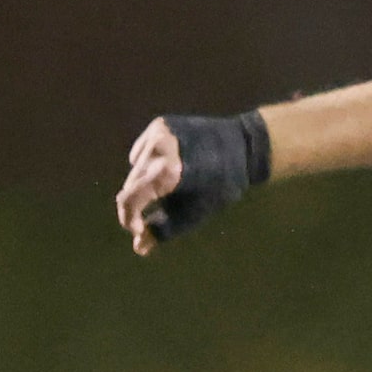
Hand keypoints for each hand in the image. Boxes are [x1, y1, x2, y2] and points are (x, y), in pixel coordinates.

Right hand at [117, 111, 269, 254]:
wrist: (242, 146)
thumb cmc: (221, 186)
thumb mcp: (195, 212)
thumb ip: (164, 229)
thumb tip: (138, 248)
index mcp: (169, 171)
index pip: (130, 198)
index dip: (128, 218)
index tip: (137, 230)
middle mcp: (160, 147)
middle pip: (132, 183)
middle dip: (139, 202)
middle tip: (155, 213)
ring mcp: (158, 132)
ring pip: (136, 168)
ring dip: (144, 182)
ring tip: (171, 189)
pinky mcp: (159, 124)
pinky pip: (143, 151)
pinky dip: (149, 164)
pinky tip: (170, 169)